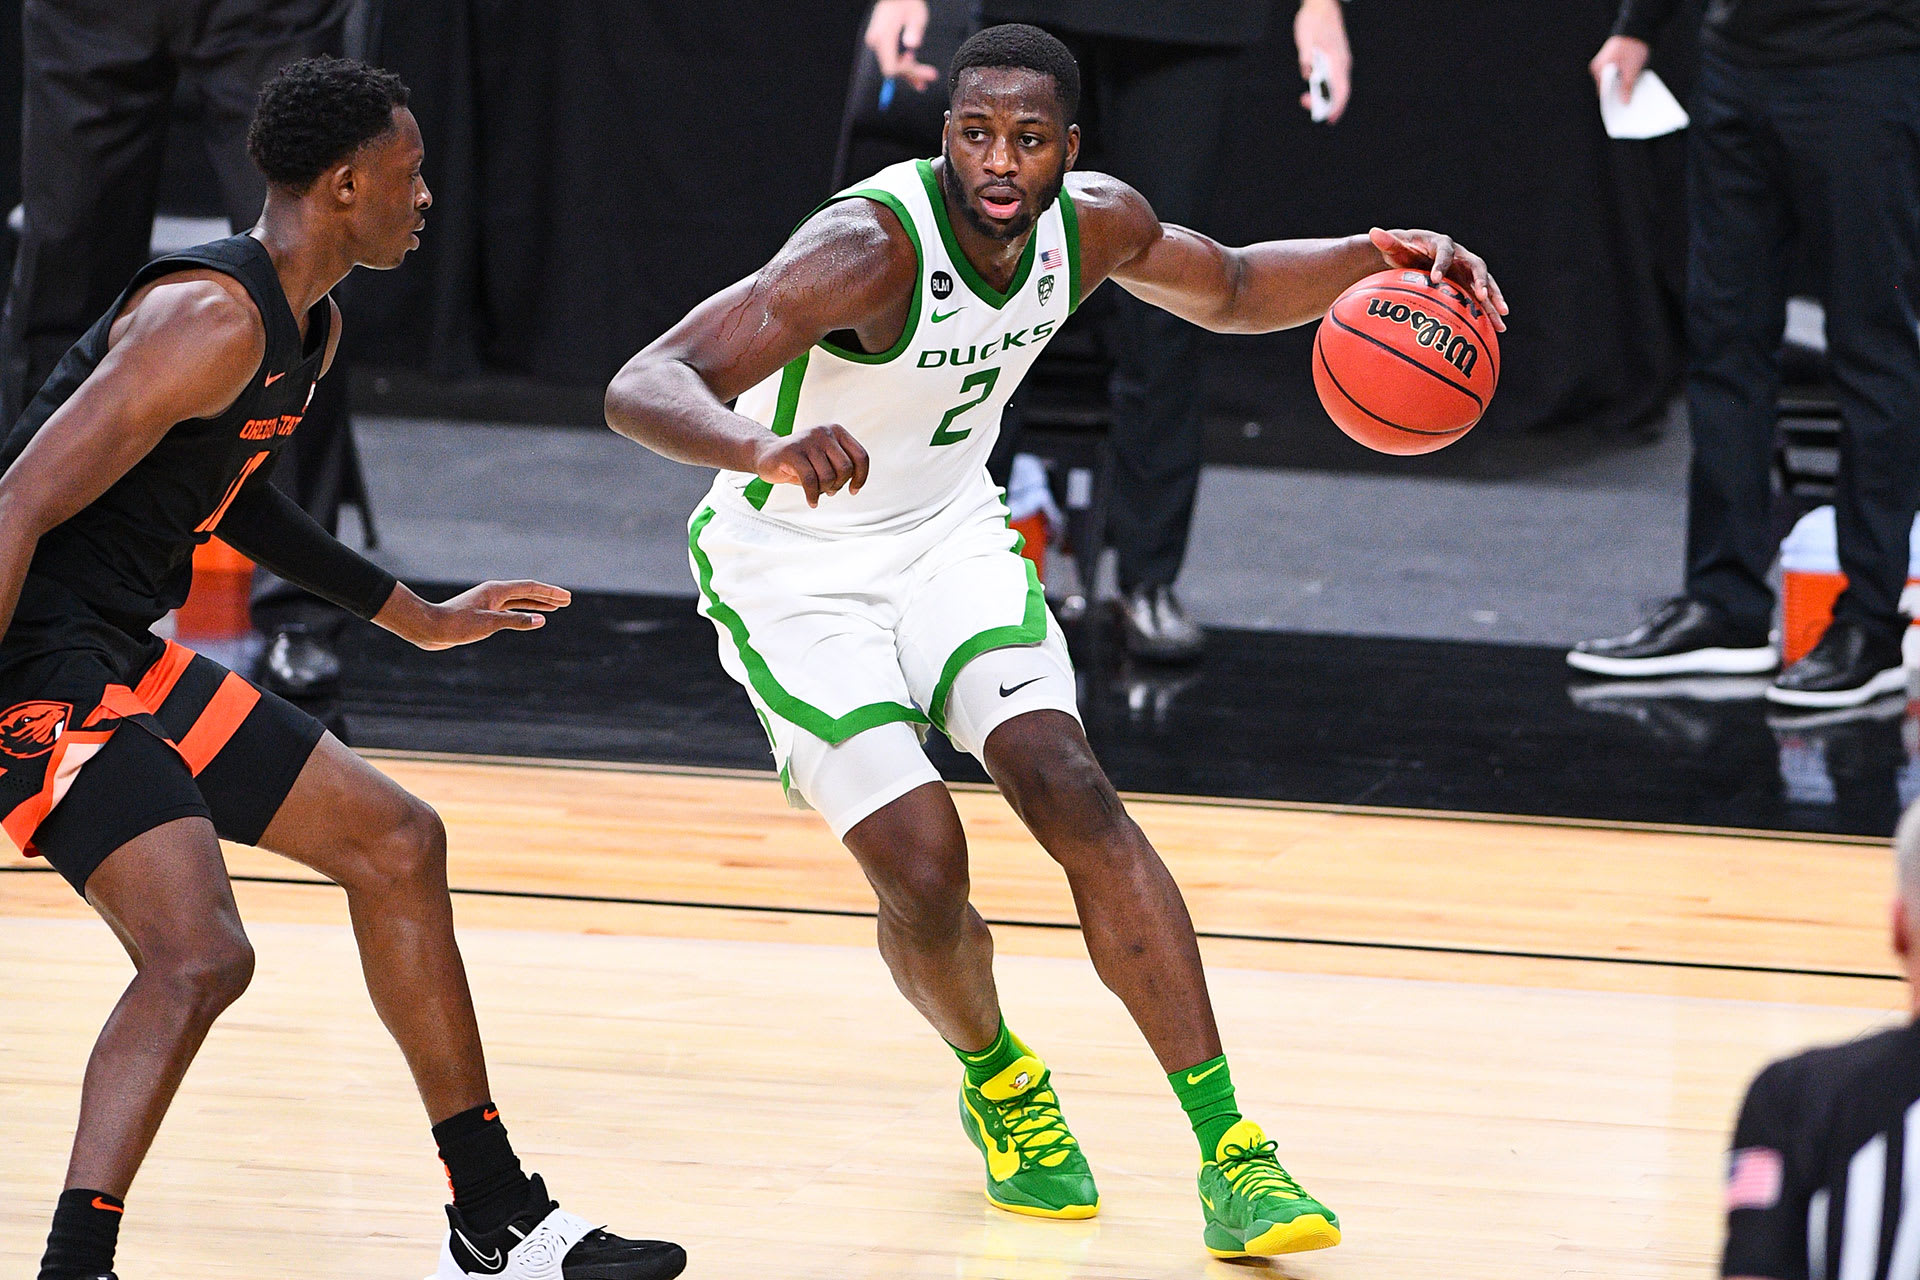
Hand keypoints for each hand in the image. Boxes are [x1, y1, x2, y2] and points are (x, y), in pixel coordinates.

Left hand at [386, 580, 571, 650]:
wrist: (431, 629)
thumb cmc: (457, 625)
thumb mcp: (489, 624)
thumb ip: (516, 621)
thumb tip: (541, 620)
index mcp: (496, 590)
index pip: (530, 588)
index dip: (550, 593)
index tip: (566, 598)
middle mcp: (494, 594)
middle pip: (527, 592)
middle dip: (548, 597)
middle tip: (567, 601)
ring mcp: (489, 603)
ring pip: (519, 602)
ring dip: (537, 604)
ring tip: (554, 608)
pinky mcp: (483, 614)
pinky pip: (510, 611)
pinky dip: (523, 613)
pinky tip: (530, 618)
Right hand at [754, 423, 869, 506]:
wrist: (767, 456)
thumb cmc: (802, 462)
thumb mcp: (826, 460)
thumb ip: (843, 467)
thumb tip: (856, 485)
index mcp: (836, 431)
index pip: (860, 456)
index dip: (861, 477)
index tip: (853, 490)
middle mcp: (823, 432)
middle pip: (845, 468)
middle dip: (838, 485)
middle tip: (828, 490)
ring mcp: (807, 440)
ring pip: (828, 476)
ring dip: (823, 490)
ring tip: (816, 492)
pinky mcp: (792, 452)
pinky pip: (810, 481)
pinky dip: (813, 496)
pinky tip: (812, 502)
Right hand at [865, 0, 938, 92]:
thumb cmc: (908, 3)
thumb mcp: (916, 16)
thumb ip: (914, 31)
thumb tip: (912, 45)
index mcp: (883, 37)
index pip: (892, 67)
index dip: (908, 71)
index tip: (922, 69)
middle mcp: (876, 42)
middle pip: (892, 68)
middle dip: (912, 74)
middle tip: (930, 78)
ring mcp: (876, 42)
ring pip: (892, 65)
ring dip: (909, 73)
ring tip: (924, 80)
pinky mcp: (880, 42)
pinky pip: (891, 58)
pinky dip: (903, 65)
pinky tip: (915, 73)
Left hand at [1294, 0, 1351, 122]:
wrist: (1322, 4)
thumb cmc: (1314, 20)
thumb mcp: (1305, 40)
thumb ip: (1306, 59)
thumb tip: (1308, 75)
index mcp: (1337, 59)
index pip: (1341, 90)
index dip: (1336, 107)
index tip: (1328, 118)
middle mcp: (1342, 62)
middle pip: (1339, 91)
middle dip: (1326, 104)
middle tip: (1305, 103)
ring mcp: (1340, 60)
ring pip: (1336, 85)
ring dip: (1323, 95)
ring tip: (1305, 97)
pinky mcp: (1335, 58)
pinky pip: (1333, 78)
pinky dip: (1324, 86)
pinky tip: (1312, 87)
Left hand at [1369, 228, 1507, 330]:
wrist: (1416, 256)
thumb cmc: (1404, 250)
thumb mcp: (1396, 247)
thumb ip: (1387, 242)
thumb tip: (1374, 232)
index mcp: (1442, 244)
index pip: (1444, 252)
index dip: (1441, 265)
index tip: (1436, 279)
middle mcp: (1460, 256)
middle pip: (1476, 265)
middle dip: (1480, 280)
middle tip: (1480, 295)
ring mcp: (1467, 271)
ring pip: (1486, 283)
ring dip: (1494, 298)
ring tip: (1502, 316)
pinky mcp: (1469, 284)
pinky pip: (1483, 297)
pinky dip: (1491, 311)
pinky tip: (1498, 329)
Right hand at [1589, 35, 1649, 103]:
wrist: (1638, 27)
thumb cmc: (1633, 46)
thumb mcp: (1632, 69)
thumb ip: (1626, 87)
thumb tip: (1624, 102)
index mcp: (1600, 69)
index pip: (1603, 91)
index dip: (1612, 101)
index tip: (1621, 109)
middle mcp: (1598, 66)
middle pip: (1607, 87)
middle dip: (1617, 93)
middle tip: (1628, 101)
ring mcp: (1603, 63)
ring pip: (1611, 81)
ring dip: (1620, 85)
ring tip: (1631, 89)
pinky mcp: (1610, 60)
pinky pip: (1614, 74)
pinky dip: (1621, 78)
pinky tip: (1631, 80)